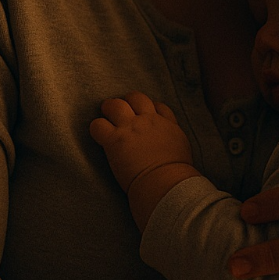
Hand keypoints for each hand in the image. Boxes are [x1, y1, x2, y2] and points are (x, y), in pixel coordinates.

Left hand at [91, 92, 197, 230]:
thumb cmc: (176, 173)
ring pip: (115, 105)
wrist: (166, 182)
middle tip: (120, 114)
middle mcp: (148, 121)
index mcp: (166, 124)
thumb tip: (169, 145)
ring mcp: (131, 128)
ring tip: (105, 118)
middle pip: (136, 98)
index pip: (158, 106)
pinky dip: (96, 128)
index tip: (144, 117)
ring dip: (108, 109)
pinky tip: (98, 136)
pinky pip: (98, 125)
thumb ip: (173, 140)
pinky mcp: (115, 140)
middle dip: (127, 102)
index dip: (149, 109)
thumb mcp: (182, 148)